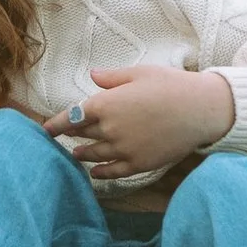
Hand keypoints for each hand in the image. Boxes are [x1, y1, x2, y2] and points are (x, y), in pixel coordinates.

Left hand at [51, 65, 234, 181]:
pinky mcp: (140, 164)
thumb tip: (93, 76)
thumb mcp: (139, 73)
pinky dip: (101, 173)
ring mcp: (124, 149)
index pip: (71, 117)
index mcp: (106, 104)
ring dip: (82, 154)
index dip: (56, 124)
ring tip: (75, 154)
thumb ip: (112, 78)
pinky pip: (114, 172)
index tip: (45, 130)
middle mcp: (110, 129)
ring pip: (94, 154)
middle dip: (70, 136)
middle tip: (61, 138)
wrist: (201, 110)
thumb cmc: (171, 86)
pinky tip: (94, 173)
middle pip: (82, 135)